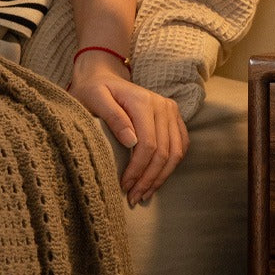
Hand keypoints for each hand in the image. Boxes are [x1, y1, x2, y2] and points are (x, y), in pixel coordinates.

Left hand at [68, 53, 188, 205]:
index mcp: (144, 102)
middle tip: (135, 197)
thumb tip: (131, 142)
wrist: (103, 77)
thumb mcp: (94, 99)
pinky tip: (157, 179)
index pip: (149, 144)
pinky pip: (181, 146)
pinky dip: (172, 165)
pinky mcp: (175, 118)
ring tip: (146, 193)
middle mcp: (163, 106)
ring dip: (162, 176)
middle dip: (149, 178)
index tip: (124, 185)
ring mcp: (172, 112)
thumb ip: (112, 118)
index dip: (138, 169)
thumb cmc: (94, 90)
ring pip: (176, 152)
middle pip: (164, 152)